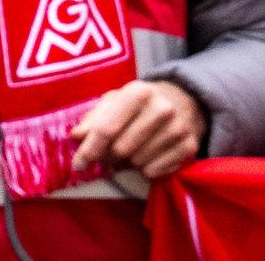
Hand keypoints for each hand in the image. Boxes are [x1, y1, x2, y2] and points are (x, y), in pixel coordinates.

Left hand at [71, 78, 206, 179]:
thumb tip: (76, 137)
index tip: (78, 164)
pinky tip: (150, 154)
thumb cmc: (140, 103)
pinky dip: (146, 169)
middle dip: (110, 156)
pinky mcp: (188, 147)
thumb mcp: (116, 102)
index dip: (89, 149)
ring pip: (138, 163)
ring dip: (129, 162)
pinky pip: (154, 172)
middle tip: (111, 153)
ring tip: (133, 150)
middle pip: (121, 150)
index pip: (107, 128)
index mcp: (138, 92)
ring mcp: (178, 128)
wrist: (183, 100)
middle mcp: (161, 108)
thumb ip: (94, 118)